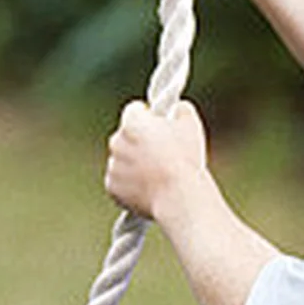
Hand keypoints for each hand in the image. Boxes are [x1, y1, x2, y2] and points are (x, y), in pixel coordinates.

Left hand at [104, 99, 207, 219]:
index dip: (147, 115)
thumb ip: (181, 110)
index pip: (134, 110)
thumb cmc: (184, 160)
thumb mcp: (191, 126)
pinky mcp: (112, 188)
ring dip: (134, 162)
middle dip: (139, 140)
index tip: (157, 122)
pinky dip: (130, 183)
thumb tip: (178, 108)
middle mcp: (117, 142)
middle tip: (161, 150)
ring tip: (157, 172)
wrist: (178, 196)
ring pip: (122, 159)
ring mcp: (113, 166)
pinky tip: (149, 186)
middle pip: (125, 135)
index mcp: (132, 122)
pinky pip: (119, 181)